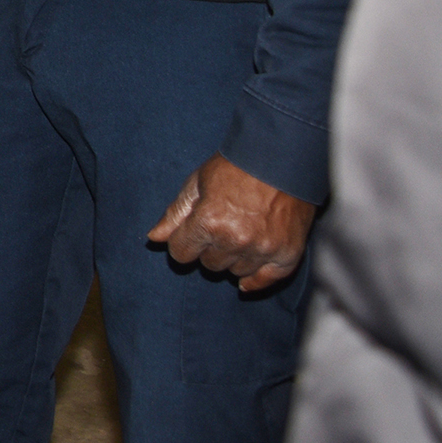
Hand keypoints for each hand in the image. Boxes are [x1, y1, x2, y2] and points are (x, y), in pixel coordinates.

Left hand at [147, 154, 314, 292]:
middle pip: (208, 265)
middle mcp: (235, 240)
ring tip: (239, 235)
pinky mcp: (287, 255)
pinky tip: (247, 278)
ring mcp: (262, 249)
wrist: (280, 161)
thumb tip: (154, 238)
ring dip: (232, 259)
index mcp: (208, 221)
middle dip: (209, 249)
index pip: (181, 253)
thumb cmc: (234, 168)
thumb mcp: (196, 184)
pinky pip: (265, 281)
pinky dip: (256, 280)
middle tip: (219, 228)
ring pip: (235, 272)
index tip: (190, 234)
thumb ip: (175, 214)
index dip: (182, 243)